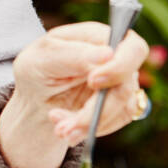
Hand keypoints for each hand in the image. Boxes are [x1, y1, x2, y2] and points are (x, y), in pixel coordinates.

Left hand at [11, 21, 149, 148]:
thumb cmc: (37, 71)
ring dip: (88, 124)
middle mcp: (117, 59)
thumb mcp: (41, 59)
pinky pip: (116, 122)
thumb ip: (72, 54)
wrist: (36, 102)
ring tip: (60, 129)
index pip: (132, 47)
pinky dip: (90, 129)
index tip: (93, 82)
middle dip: (97, 110)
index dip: (119, 66)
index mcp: (99, 37)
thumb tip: (107, 54)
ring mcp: (121, 83)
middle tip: (67, 125)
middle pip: (127, 85)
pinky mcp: (121, 106)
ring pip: (122, 108)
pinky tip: (67, 127)